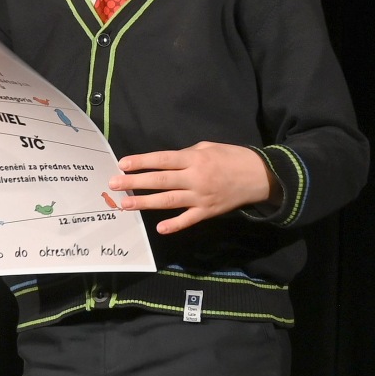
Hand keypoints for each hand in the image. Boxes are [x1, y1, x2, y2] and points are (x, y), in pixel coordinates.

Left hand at [109, 141, 273, 233]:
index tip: (122, 164)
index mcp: (195, 159)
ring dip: (145, 202)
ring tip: (125, 204)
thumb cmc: (232, 157)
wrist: (261, 176)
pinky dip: (175, 224)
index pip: (163, 160)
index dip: (142, 162)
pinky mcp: (208, 211)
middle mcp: (196, 178)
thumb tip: (163, 162)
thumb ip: (186, 154)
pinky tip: (160, 228)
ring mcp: (201, 197)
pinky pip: (189, 219)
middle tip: (114, 184)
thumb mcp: (209, 147)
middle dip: (135, 182)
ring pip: (169, 201)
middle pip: (160, 180)